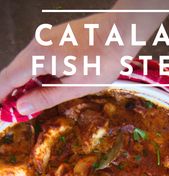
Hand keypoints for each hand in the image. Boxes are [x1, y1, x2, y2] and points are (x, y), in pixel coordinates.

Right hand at [0, 12, 132, 114]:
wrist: (120, 32)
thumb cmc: (103, 60)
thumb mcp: (75, 87)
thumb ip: (45, 97)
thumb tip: (21, 107)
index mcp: (40, 56)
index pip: (8, 79)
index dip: (1, 97)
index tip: (0, 113)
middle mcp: (37, 44)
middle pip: (13, 71)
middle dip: (10, 94)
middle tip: (14, 114)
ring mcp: (44, 38)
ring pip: (24, 65)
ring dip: (23, 85)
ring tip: (29, 105)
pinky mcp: (52, 38)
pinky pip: (36, 59)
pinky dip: (34, 75)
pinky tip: (42, 88)